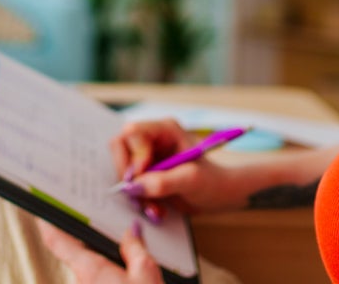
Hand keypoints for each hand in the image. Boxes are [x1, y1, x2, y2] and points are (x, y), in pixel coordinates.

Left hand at [37, 219, 163, 283]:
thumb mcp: (146, 273)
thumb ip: (135, 248)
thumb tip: (131, 231)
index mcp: (90, 269)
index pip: (57, 240)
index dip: (49, 223)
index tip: (45, 211)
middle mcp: (81, 283)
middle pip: (78, 256)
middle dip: (93, 245)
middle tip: (110, 232)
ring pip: (89, 273)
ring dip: (104, 265)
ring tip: (129, 259)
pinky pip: (96, 283)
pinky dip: (108, 277)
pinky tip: (126, 277)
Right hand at [110, 119, 243, 218]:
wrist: (218, 195)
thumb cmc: (212, 181)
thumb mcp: (191, 180)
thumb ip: (164, 182)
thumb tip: (135, 186)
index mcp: (165, 130)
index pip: (133, 132)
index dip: (133, 155)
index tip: (141, 176)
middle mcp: (152, 139)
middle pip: (120, 148)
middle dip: (129, 176)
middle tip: (142, 197)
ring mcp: (146, 156)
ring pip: (121, 168)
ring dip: (134, 192)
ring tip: (155, 208)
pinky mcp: (144, 173)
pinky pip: (128, 184)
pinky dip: (138, 199)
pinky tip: (156, 208)